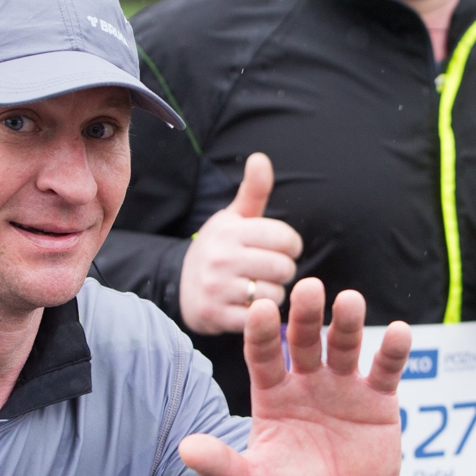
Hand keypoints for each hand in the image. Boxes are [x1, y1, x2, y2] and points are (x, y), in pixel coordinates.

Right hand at [179, 153, 303, 334]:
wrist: (183, 286)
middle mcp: (221, 257)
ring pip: (273, 294)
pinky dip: (260, 314)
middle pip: (283, 268)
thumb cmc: (220, 248)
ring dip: (273, 294)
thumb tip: (261, 158)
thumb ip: (254, 190)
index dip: (292, 245)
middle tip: (273, 271)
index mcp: (230, 230)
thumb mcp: (234, 217)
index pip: (284, 238)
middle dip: (284, 271)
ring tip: (260, 287)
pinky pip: (258, 317)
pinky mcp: (216, 315)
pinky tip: (250, 305)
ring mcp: (217, 288)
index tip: (284, 249)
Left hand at [179, 278, 410, 475]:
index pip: (262, 355)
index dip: (261, 333)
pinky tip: (399, 332)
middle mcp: (306, 381)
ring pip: (345, 345)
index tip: (260, 309)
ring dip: (348, 322)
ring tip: (351, 301)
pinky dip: (394, 350)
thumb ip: (224, 466)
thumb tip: (185, 448)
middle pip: (305, 339)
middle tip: (309, 286)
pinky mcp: (379, 399)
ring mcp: (344, 386)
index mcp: (272, 393)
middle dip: (307, 314)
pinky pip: (386, 369)